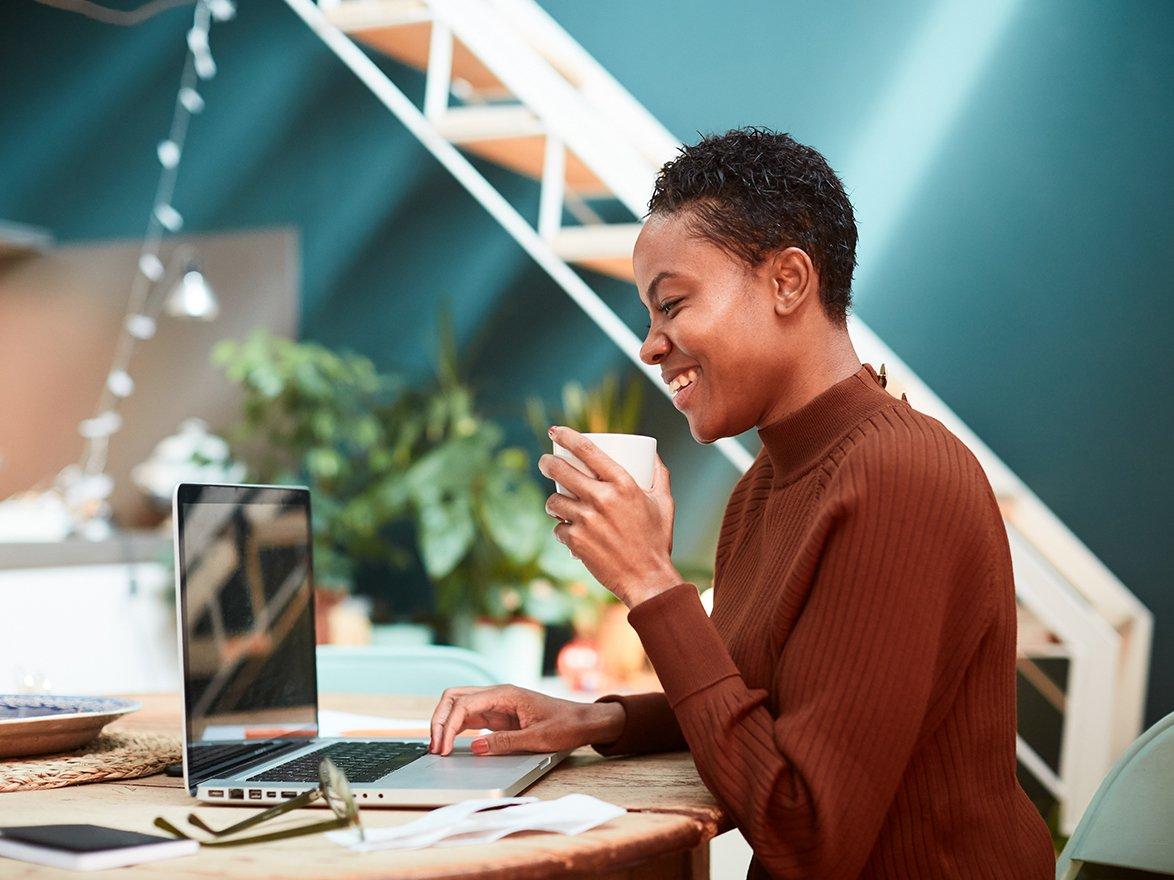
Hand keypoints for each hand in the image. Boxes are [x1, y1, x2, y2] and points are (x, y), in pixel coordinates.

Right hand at [428, 684, 624, 755]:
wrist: (583, 721)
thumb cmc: (565, 725)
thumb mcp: (537, 739)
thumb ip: (505, 743)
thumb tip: (474, 747)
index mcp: (505, 694)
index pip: (464, 703)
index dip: (447, 725)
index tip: (442, 748)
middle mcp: (497, 695)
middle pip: (454, 698)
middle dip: (439, 719)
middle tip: (434, 747)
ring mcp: (496, 703)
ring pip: (458, 705)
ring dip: (445, 723)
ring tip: (438, 748)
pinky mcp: (498, 714)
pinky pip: (469, 716)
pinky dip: (455, 727)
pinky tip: (450, 743)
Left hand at [539, 427, 681, 607]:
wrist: (648, 578)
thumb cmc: (657, 540)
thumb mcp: (664, 502)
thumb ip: (660, 475)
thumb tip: (652, 453)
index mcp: (623, 483)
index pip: (586, 449)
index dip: (566, 436)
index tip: (555, 431)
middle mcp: (602, 498)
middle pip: (560, 470)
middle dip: (547, 463)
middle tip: (546, 463)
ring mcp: (586, 520)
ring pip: (554, 501)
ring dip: (553, 502)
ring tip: (558, 505)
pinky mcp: (576, 541)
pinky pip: (558, 528)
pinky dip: (562, 530)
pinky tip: (568, 533)